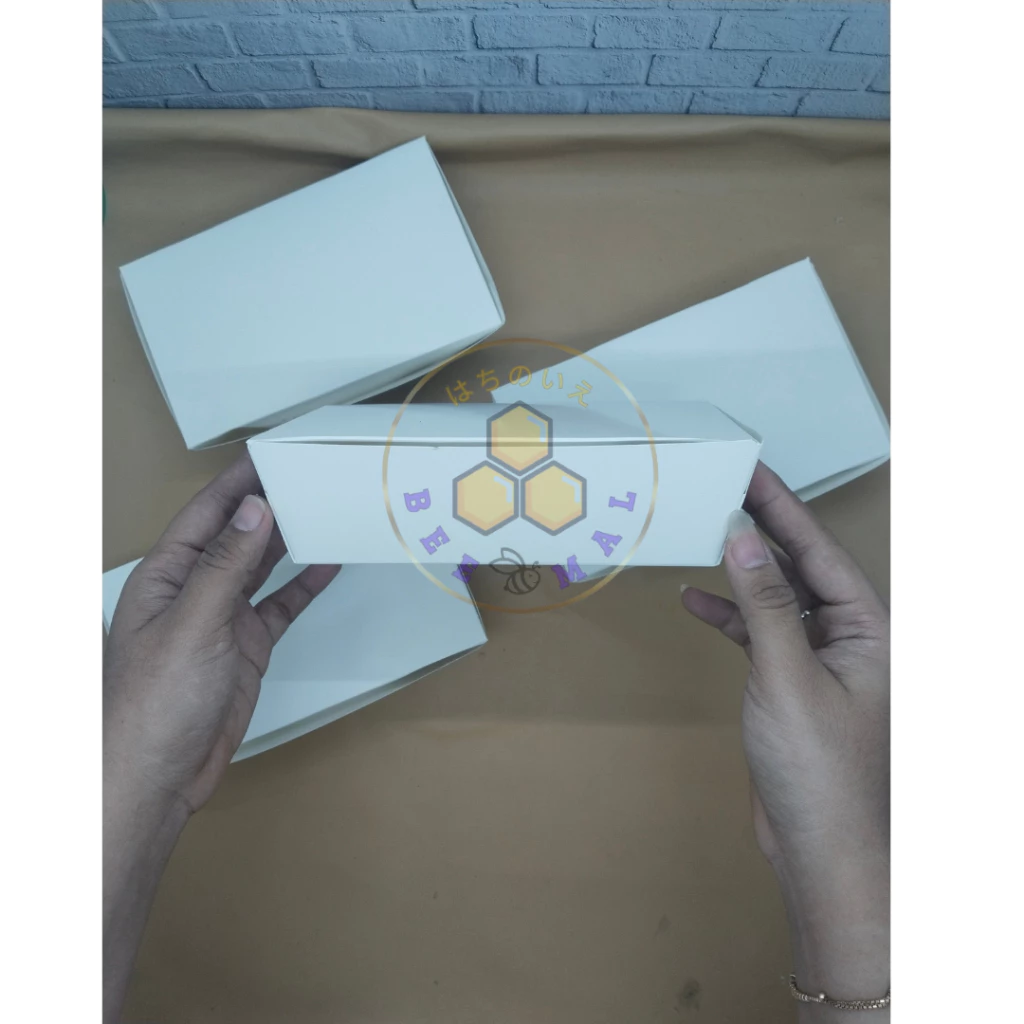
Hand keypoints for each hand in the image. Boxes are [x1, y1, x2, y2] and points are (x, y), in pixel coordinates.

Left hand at [103, 454, 338, 1020]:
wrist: (157, 777)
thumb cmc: (156, 702)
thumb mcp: (193, 625)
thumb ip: (226, 567)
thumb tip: (254, 510)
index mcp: (165, 576)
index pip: (205, 515)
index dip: (235, 483)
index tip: (271, 453)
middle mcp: (192, 590)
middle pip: (235, 535)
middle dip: (267, 505)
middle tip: (309, 474)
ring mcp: (221, 619)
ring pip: (260, 567)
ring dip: (288, 541)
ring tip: (323, 508)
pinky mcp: (245, 647)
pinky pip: (279, 607)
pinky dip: (303, 587)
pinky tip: (327, 566)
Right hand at [682, 463, 888, 1018]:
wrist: (821, 849)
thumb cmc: (820, 769)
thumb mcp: (788, 676)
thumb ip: (766, 605)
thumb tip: (744, 540)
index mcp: (869, 628)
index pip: (820, 551)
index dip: (784, 508)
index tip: (752, 470)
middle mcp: (850, 637)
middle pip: (802, 567)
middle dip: (763, 529)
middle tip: (725, 486)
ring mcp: (821, 661)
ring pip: (778, 598)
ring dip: (741, 571)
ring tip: (705, 533)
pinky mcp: (793, 684)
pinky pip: (760, 635)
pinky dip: (730, 617)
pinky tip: (697, 601)